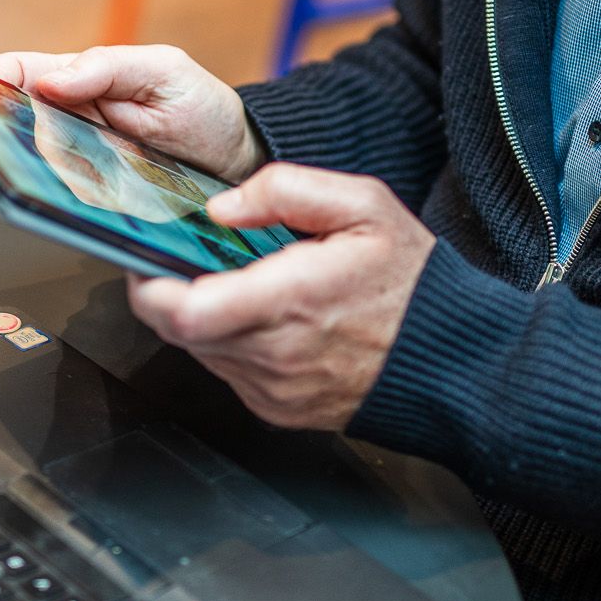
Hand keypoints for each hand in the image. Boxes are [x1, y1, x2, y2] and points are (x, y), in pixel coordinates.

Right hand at [0, 44, 264, 182]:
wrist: (235, 161)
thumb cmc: (200, 108)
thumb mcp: (164, 71)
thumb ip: (108, 68)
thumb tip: (49, 81)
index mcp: (77, 80)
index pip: (16, 74)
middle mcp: (69, 122)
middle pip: (14, 127)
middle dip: (12, 132)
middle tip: (32, 135)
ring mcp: (80, 162)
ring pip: (37, 168)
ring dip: (48, 168)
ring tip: (86, 162)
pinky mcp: (96, 199)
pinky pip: (69, 200)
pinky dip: (75, 197)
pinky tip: (96, 191)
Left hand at [127, 164, 435, 430]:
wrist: (454, 361)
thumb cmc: (412, 283)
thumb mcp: (364, 206)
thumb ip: (286, 190)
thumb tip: (222, 209)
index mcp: (290, 301)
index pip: (184, 313)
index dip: (149, 287)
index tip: (146, 259)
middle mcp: (276, 355)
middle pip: (180, 332)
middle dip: (168, 295)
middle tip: (178, 262)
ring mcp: (275, 390)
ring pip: (200, 353)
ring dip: (200, 318)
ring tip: (232, 284)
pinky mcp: (278, 409)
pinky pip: (229, 373)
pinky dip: (229, 343)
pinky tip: (261, 318)